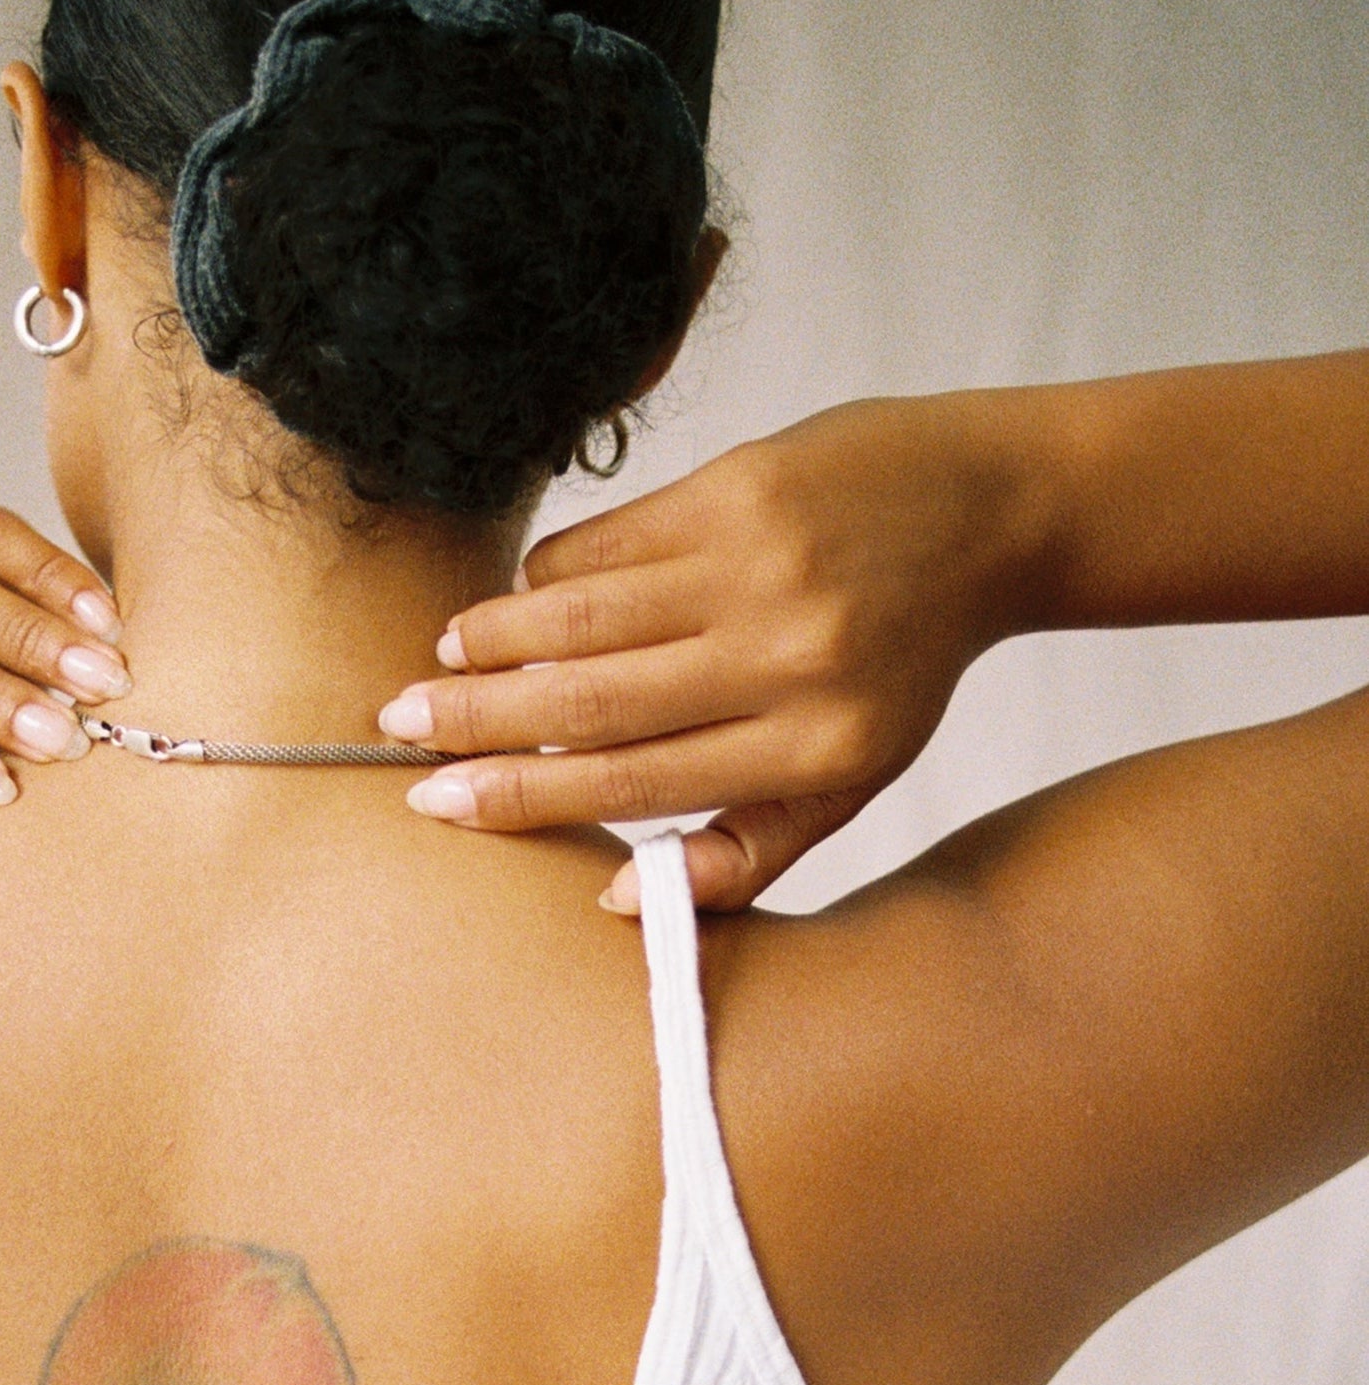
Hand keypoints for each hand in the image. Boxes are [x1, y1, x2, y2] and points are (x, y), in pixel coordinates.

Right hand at [381, 393, 1023, 909]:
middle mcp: (785, 660)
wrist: (988, 511)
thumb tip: (617, 896)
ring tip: (438, 661)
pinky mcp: (739, 488)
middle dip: (477, 720)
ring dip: (493, 639)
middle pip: (590, 701)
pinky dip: (550, 574)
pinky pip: (609, 541)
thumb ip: (746, 847)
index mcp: (814, 748)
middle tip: (396, 728)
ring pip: (583, 615)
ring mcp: (759, 567)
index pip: (635, 783)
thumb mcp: (853, 776)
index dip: (522, 794)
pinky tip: (518, 596)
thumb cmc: (902, 660)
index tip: (439, 801)